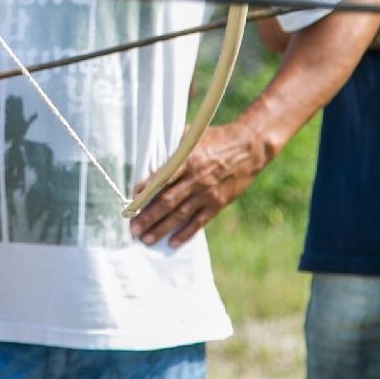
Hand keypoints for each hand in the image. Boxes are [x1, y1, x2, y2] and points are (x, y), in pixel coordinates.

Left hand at [129, 122, 268, 246]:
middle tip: (133, 228)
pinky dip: (185, 233)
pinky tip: (172, 243)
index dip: (145, 190)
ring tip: (146, 240)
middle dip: (148, 216)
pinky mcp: (217, 204)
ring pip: (180, 215)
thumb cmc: (216, 138)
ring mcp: (207, 194)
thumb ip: (172, 146)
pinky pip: (199, 222)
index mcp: (187, 159)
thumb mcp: (192, 135)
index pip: (162, 178)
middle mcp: (196, 179)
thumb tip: (149, 153)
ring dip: (161, 228)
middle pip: (167, 201)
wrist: (249, 149)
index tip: (131, 199)